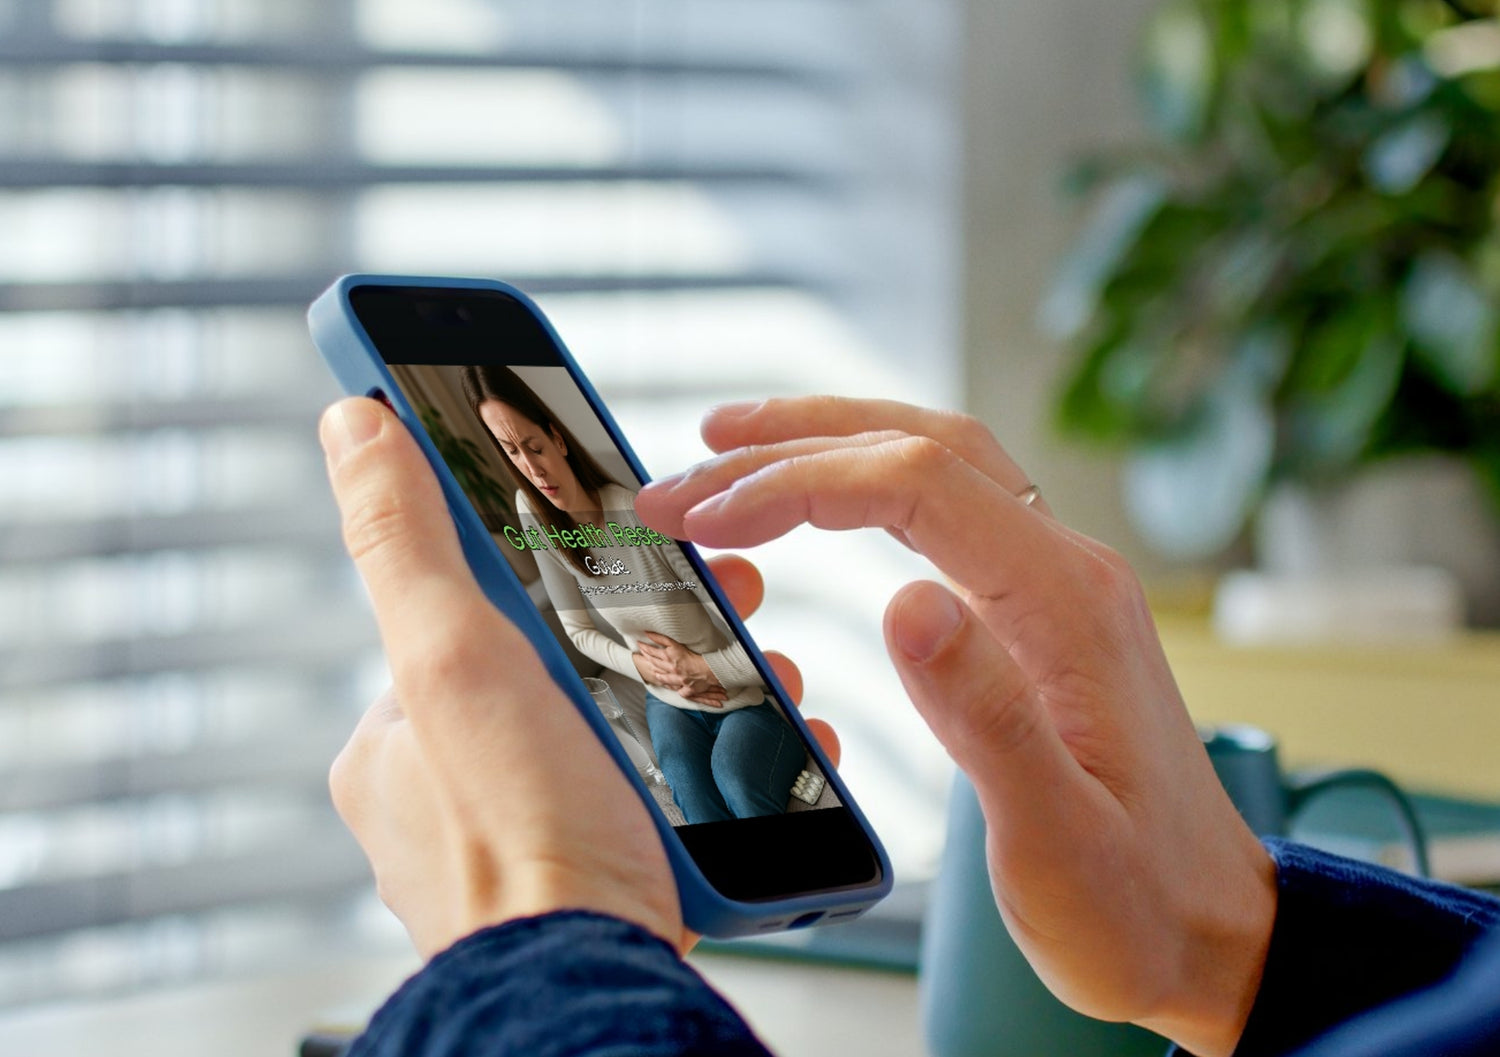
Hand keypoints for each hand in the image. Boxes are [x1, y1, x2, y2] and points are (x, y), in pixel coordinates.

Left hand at [319, 398, 834, 958]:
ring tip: (768, 671)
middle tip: (728, 599)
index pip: (479, 614)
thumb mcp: (451, 658)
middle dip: (655, 626)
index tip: (631, 535)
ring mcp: (532, 837)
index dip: (561, 562)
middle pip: (567, 665)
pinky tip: (764, 748)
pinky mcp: (604, 876)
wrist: (599, 989)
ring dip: (702, 692)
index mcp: (400, 740)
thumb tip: (353, 424)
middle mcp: (455, 795)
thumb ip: (405, 540)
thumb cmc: (520, 839)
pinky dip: (719, 766)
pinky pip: (663, 797)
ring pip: (626, 729)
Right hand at [636, 396, 1275, 1056]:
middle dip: (794, 444)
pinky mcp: (1039, 613)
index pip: (918, 484)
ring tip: (731, 445)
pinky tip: (819, 496)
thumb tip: (905, 602)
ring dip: (831, 441)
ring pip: (938, 461)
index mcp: (1067, 605)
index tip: (707, 515)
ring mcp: (1056, 585)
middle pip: (923, 445)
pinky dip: (868, 483)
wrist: (1210, 933)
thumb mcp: (1054, 837)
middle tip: (687, 472)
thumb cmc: (1134, 904)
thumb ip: (985, 718)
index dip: (799, 483)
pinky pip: (947, 510)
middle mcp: (1067, 570)